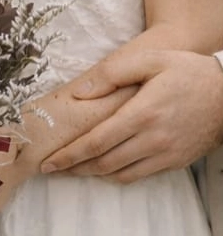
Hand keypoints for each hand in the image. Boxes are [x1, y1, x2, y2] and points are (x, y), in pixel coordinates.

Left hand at [41, 50, 222, 182]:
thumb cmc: (187, 71)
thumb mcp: (151, 59)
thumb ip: (112, 73)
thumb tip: (79, 93)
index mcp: (143, 113)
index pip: (96, 142)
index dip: (69, 156)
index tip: (48, 163)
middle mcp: (153, 139)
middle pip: (103, 163)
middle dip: (73, 168)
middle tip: (52, 168)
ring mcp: (165, 154)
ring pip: (119, 174)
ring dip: (92, 174)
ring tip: (72, 169)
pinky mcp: (174, 162)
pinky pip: (138, 175)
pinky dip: (116, 174)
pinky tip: (103, 167)